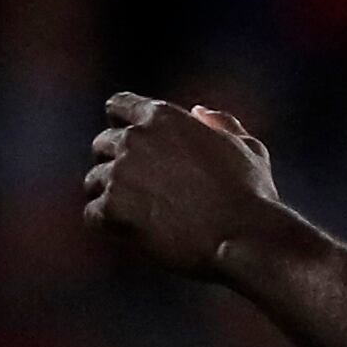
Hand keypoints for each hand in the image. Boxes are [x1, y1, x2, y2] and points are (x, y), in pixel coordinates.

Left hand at [85, 95, 287, 276]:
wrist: (248, 239)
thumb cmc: (253, 196)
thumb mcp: (248, 149)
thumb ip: (222, 125)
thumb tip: (199, 112)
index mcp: (163, 117)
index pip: (117, 106)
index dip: (123, 125)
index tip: (134, 147)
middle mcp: (135, 138)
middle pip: (101, 145)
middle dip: (117, 165)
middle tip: (145, 194)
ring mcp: (120, 172)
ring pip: (94, 181)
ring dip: (113, 197)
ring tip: (144, 219)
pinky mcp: (113, 207)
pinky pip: (93, 214)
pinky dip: (111, 226)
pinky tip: (137, 235)